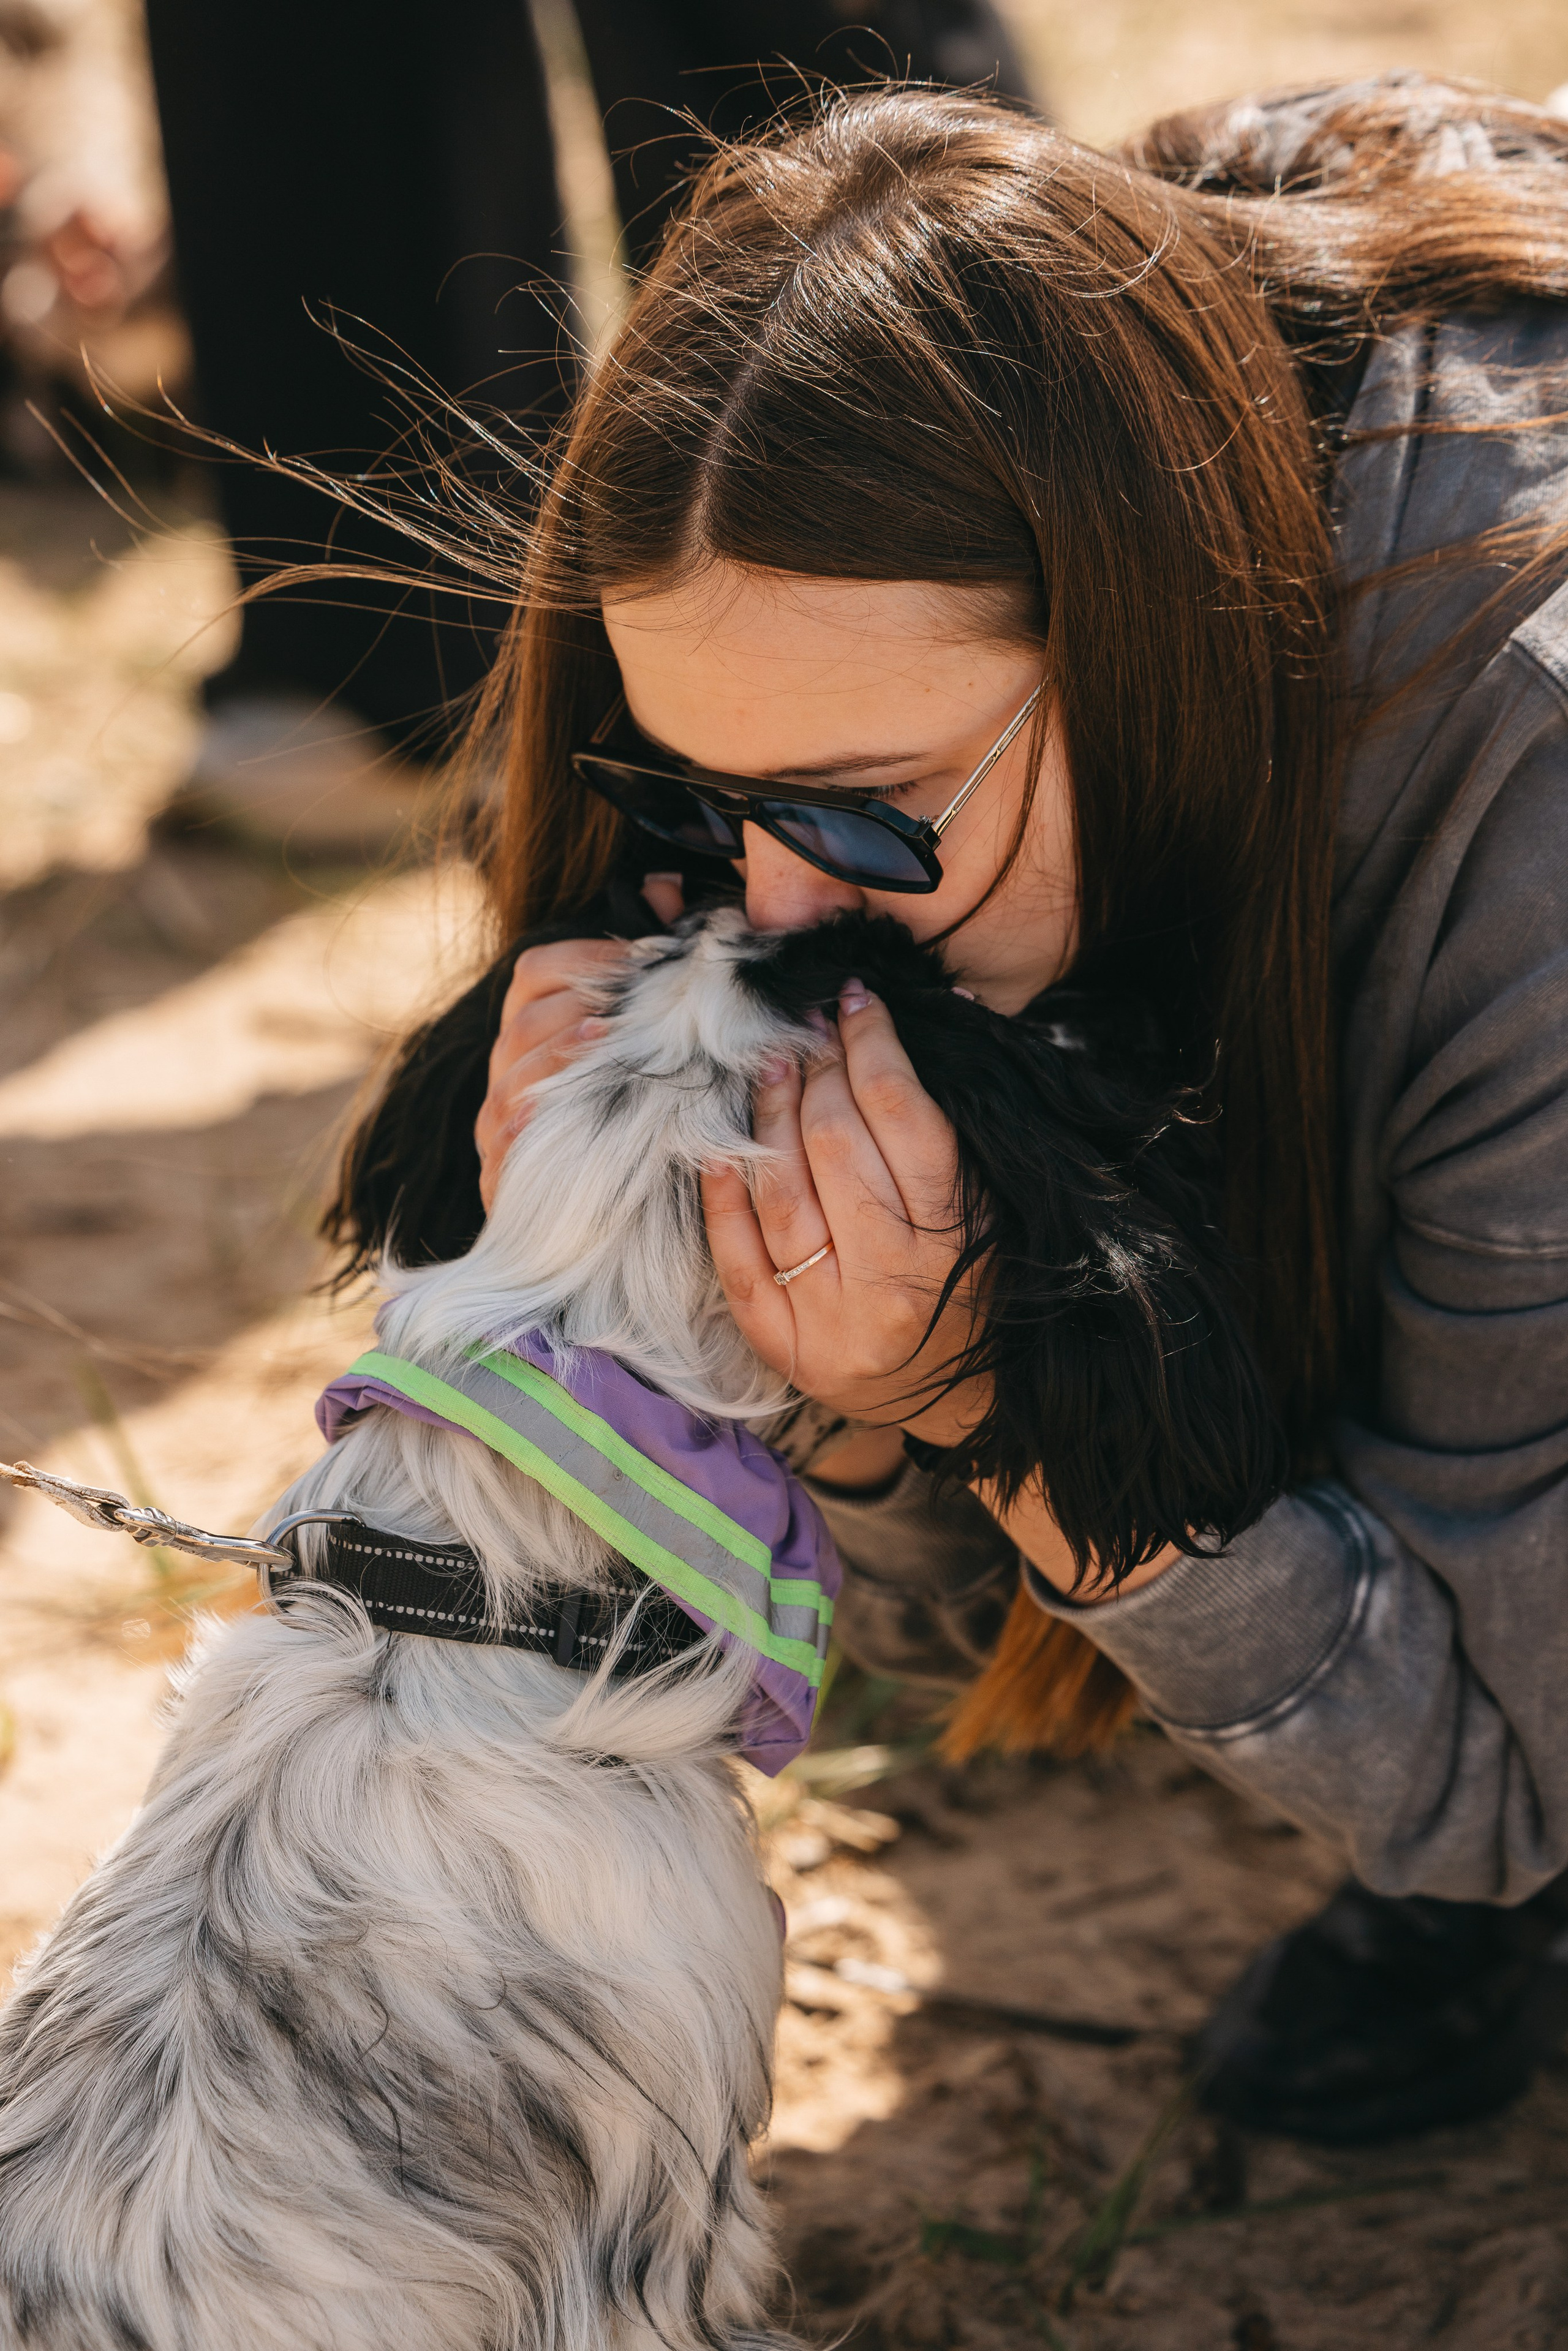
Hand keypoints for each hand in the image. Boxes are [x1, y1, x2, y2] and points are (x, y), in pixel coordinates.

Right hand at [474, 878, 687, 1210]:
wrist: (609, 1218)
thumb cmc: (634, 1111)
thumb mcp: (646, 1038)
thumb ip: (646, 965)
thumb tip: (665, 885)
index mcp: (530, 1022)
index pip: (537, 970)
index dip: (588, 961)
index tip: (645, 966)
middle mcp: (504, 1067)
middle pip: (526, 1023)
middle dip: (579, 1011)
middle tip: (632, 1013)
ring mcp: (495, 1122)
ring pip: (512, 1078)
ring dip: (560, 1060)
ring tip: (606, 1046)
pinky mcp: (497, 1175)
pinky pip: (503, 1143)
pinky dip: (532, 1127)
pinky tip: (567, 1113)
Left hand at [701, 979, 987, 1439]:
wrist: (957, 1400)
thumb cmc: (976, 1284)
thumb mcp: (989, 1206)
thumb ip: (954, 1122)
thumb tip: (943, 1007)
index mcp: (955, 1238)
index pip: (902, 1113)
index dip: (872, 1044)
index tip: (854, 1001)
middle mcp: (893, 1282)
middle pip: (836, 1143)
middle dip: (817, 1070)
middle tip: (805, 1029)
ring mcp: (832, 1320)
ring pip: (782, 1191)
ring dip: (768, 1114)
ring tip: (769, 1067)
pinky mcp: (786, 1349)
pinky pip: (739, 1258)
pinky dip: (723, 1196)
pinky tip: (719, 1147)